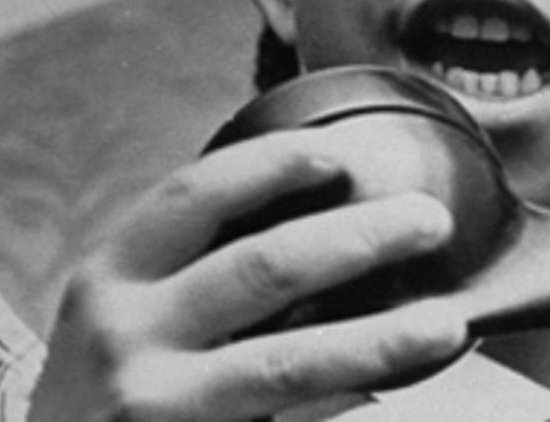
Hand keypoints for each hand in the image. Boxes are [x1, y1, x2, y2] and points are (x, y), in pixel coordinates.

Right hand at [29, 128, 468, 421]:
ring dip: (377, 341)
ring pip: (287, 365)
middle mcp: (127, 338)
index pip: (196, 196)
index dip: (270, 165)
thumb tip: (325, 212)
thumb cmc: (103, 387)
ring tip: (445, 326)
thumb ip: (191, 266)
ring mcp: (157, 408)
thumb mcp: (120, 313)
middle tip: (429, 221)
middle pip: (262, 269)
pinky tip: (388, 403)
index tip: (340, 155)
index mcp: (113, 277)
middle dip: (358, 238)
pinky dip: (344, 413)